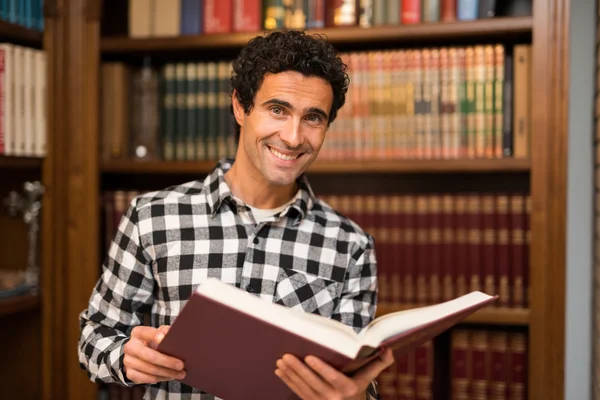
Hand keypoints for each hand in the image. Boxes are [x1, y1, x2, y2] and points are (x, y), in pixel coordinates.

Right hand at [123, 325, 185, 383]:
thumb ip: (166, 332)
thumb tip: (173, 334)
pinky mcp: (130, 373)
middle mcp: (130, 346)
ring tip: (180, 373)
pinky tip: (169, 376)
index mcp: (138, 333)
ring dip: (166, 373)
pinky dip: (159, 378)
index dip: (154, 335)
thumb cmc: (153, 342)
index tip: (164, 338)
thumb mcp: (159, 333)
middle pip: (149, 355)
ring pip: (149, 369)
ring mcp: (128, 361)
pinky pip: (146, 378)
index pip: (145, 332)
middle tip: (181, 365)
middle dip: (166, 361)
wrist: (138, 354)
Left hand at [275, 347, 393, 399]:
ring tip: (280, 361)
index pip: (333, 377)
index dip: (320, 368)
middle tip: (285, 356)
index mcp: (348, 389)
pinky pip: (298, 393)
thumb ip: (378, 364)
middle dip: (298, 369)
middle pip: (313, 382)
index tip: (309, 356)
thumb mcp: (368, 379)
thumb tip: (389, 349)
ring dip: (290, 374)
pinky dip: (288, 382)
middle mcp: (334, 398)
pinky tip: (280, 372)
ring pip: (303, 388)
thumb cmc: (358, 390)